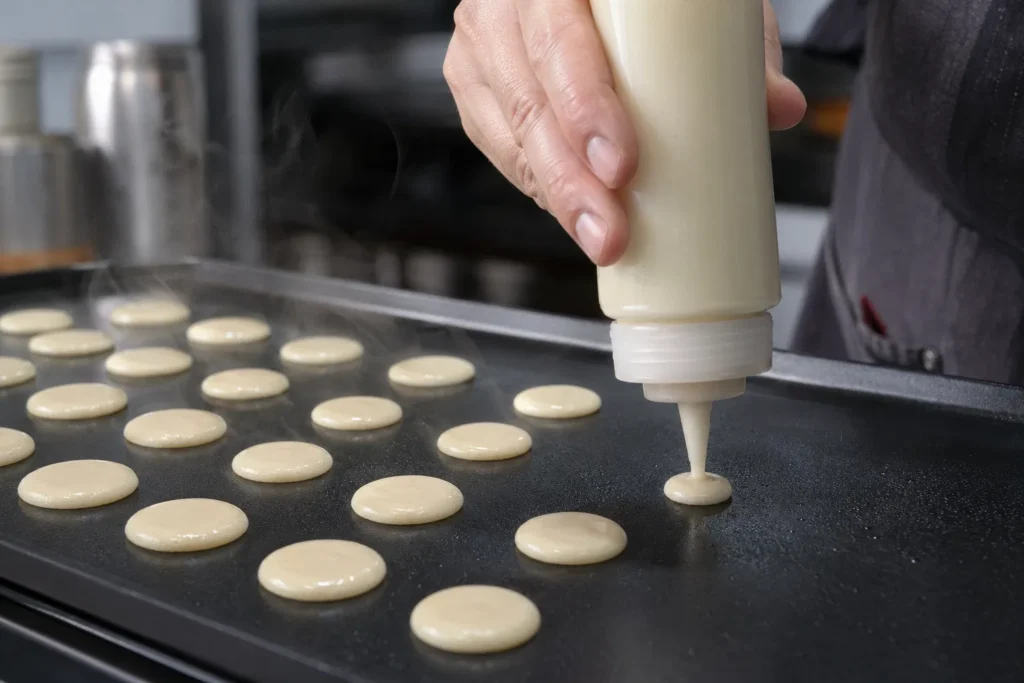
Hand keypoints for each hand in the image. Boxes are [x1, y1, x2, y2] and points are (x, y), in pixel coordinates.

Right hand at [444, 0, 806, 265]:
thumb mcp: (691, 5)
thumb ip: (739, 45)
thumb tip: (781, 109)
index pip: (556, 42)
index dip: (584, 107)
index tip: (622, 166)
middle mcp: (503, 9)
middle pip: (528, 104)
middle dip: (570, 180)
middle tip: (612, 231)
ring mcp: (482, 51)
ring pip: (508, 136)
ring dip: (556, 198)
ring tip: (602, 238)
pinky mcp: (477, 90)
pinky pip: (500, 148)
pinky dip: (537, 186)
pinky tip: (572, 213)